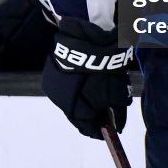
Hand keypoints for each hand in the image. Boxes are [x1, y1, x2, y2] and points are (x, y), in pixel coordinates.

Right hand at [41, 18, 132, 139]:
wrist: (87, 36)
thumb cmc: (104, 66)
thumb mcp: (117, 90)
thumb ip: (117, 112)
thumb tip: (118, 127)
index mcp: (77, 110)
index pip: (87, 128)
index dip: (99, 130)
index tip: (108, 129)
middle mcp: (61, 102)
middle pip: (76, 115)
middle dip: (90, 114)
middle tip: (104, 109)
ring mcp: (53, 87)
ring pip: (68, 101)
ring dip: (80, 99)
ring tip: (95, 91)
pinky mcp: (50, 74)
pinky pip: (63, 87)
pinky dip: (73, 87)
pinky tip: (84, 78)